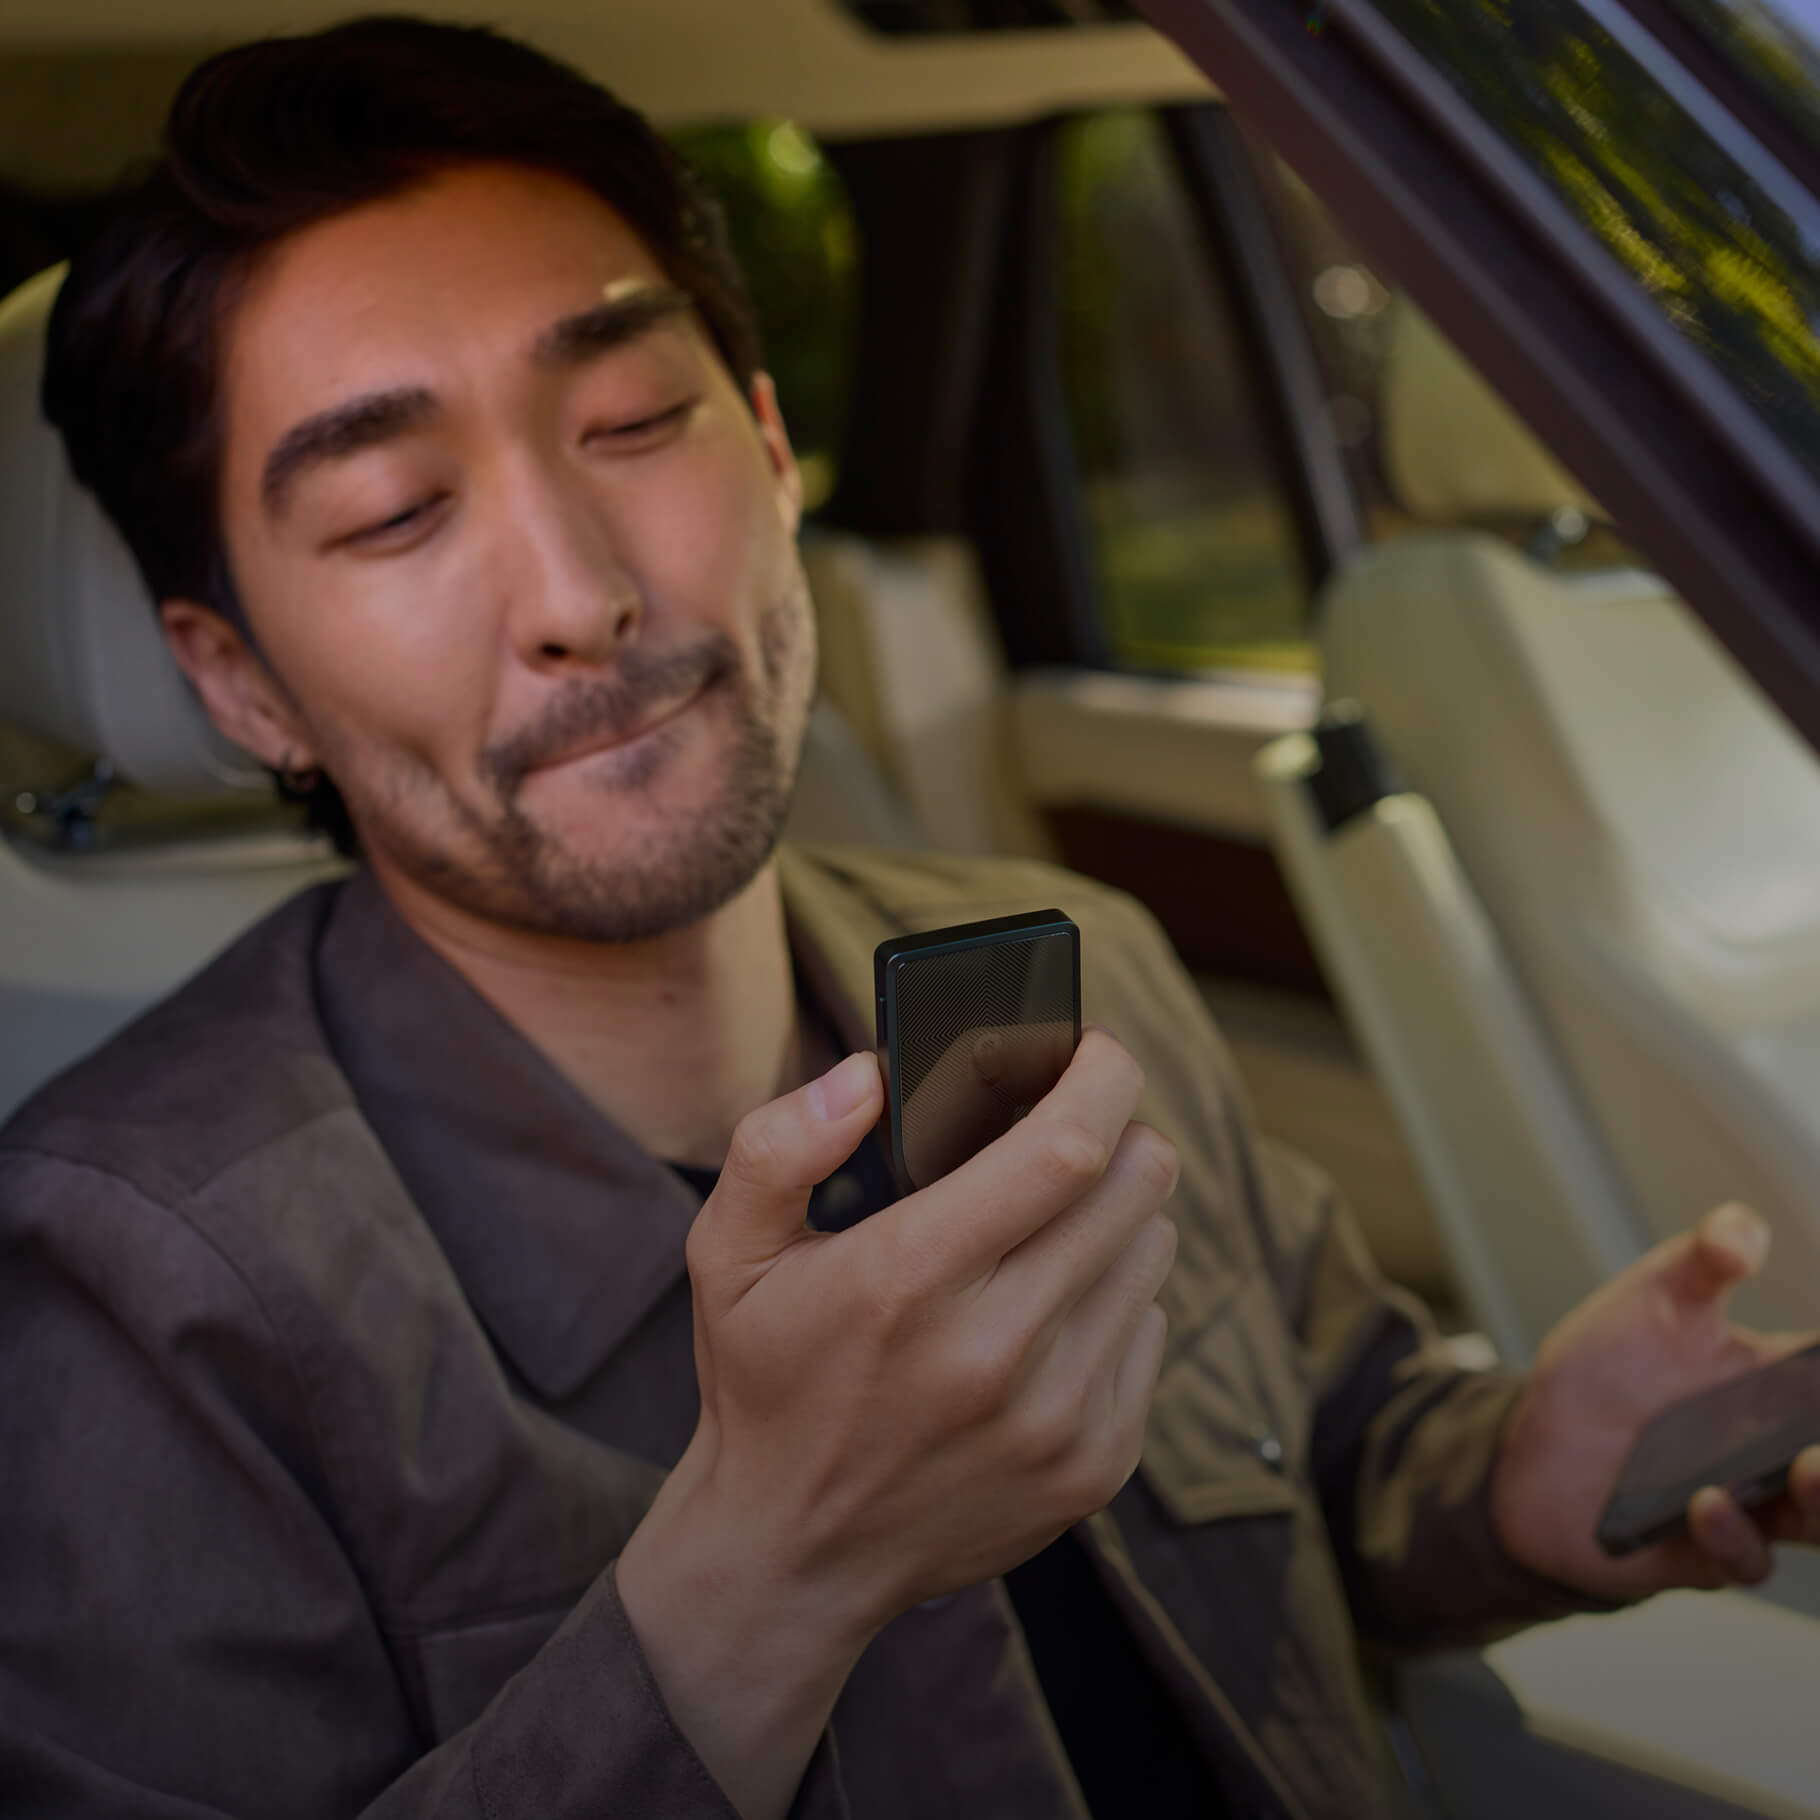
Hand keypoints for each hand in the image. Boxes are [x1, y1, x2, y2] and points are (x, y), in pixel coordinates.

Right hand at [618, 1029, 1178, 1818]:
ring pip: (1152, 1251)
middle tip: (1073, 1129)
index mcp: (909, 1280)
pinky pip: (1150, 1330)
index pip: (1066, 1149)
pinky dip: (1114, 1299)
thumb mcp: (726, 1253)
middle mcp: (997, 1351)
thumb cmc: (767, 1380)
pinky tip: (1050, 1311)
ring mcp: (1057, 1417)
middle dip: (1117, 1131)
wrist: (795, 1556)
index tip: (1093, 1048)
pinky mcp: (1095, 1463)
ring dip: (1115, 1216)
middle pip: (1137, 1186)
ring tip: (1051, 1225)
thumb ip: (780, 1146)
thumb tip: (869, 1075)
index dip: (1101, 1076)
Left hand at [1491, 1202, 1819, 1602]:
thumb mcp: (1652, 1295)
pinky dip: (1733, 1535)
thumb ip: (1703, 1256)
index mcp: (1781, 1384)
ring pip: (1818, 1518)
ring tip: (1811, 1473)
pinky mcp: (1704, 1551)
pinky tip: (1706, 1504)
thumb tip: (1742, 1239)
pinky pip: (1741, 1557)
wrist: (1530, 1445)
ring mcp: (1750, 1505)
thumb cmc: (1606, 1368)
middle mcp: (1778, 1450)